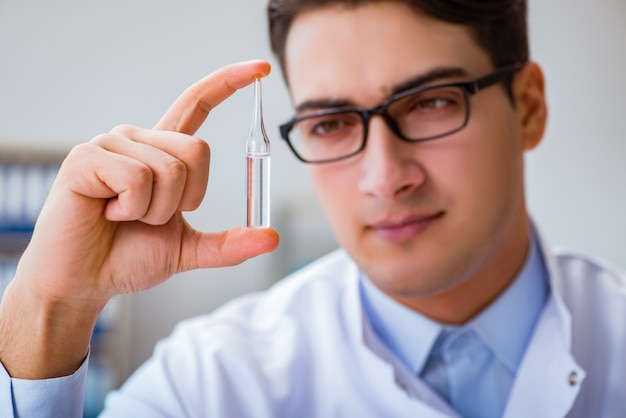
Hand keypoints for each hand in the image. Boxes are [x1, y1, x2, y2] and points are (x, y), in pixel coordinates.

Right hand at [0, 60, 278, 377]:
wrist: (86, 281)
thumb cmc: (128, 257)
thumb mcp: (188, 249)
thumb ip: (228, 244)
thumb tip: (271, 238)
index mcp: (162, 152)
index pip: (198, 104)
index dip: (228, 83)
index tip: (260, 67)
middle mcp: (138, 139)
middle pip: (198, 151)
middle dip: (186, 199)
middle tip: (151, 218)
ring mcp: (110, 145)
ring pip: (170, 169)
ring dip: (156, 210)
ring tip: (123, 217)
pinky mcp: (87, 158)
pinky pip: (138, 178)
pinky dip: (132, 209)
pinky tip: (107, 213)